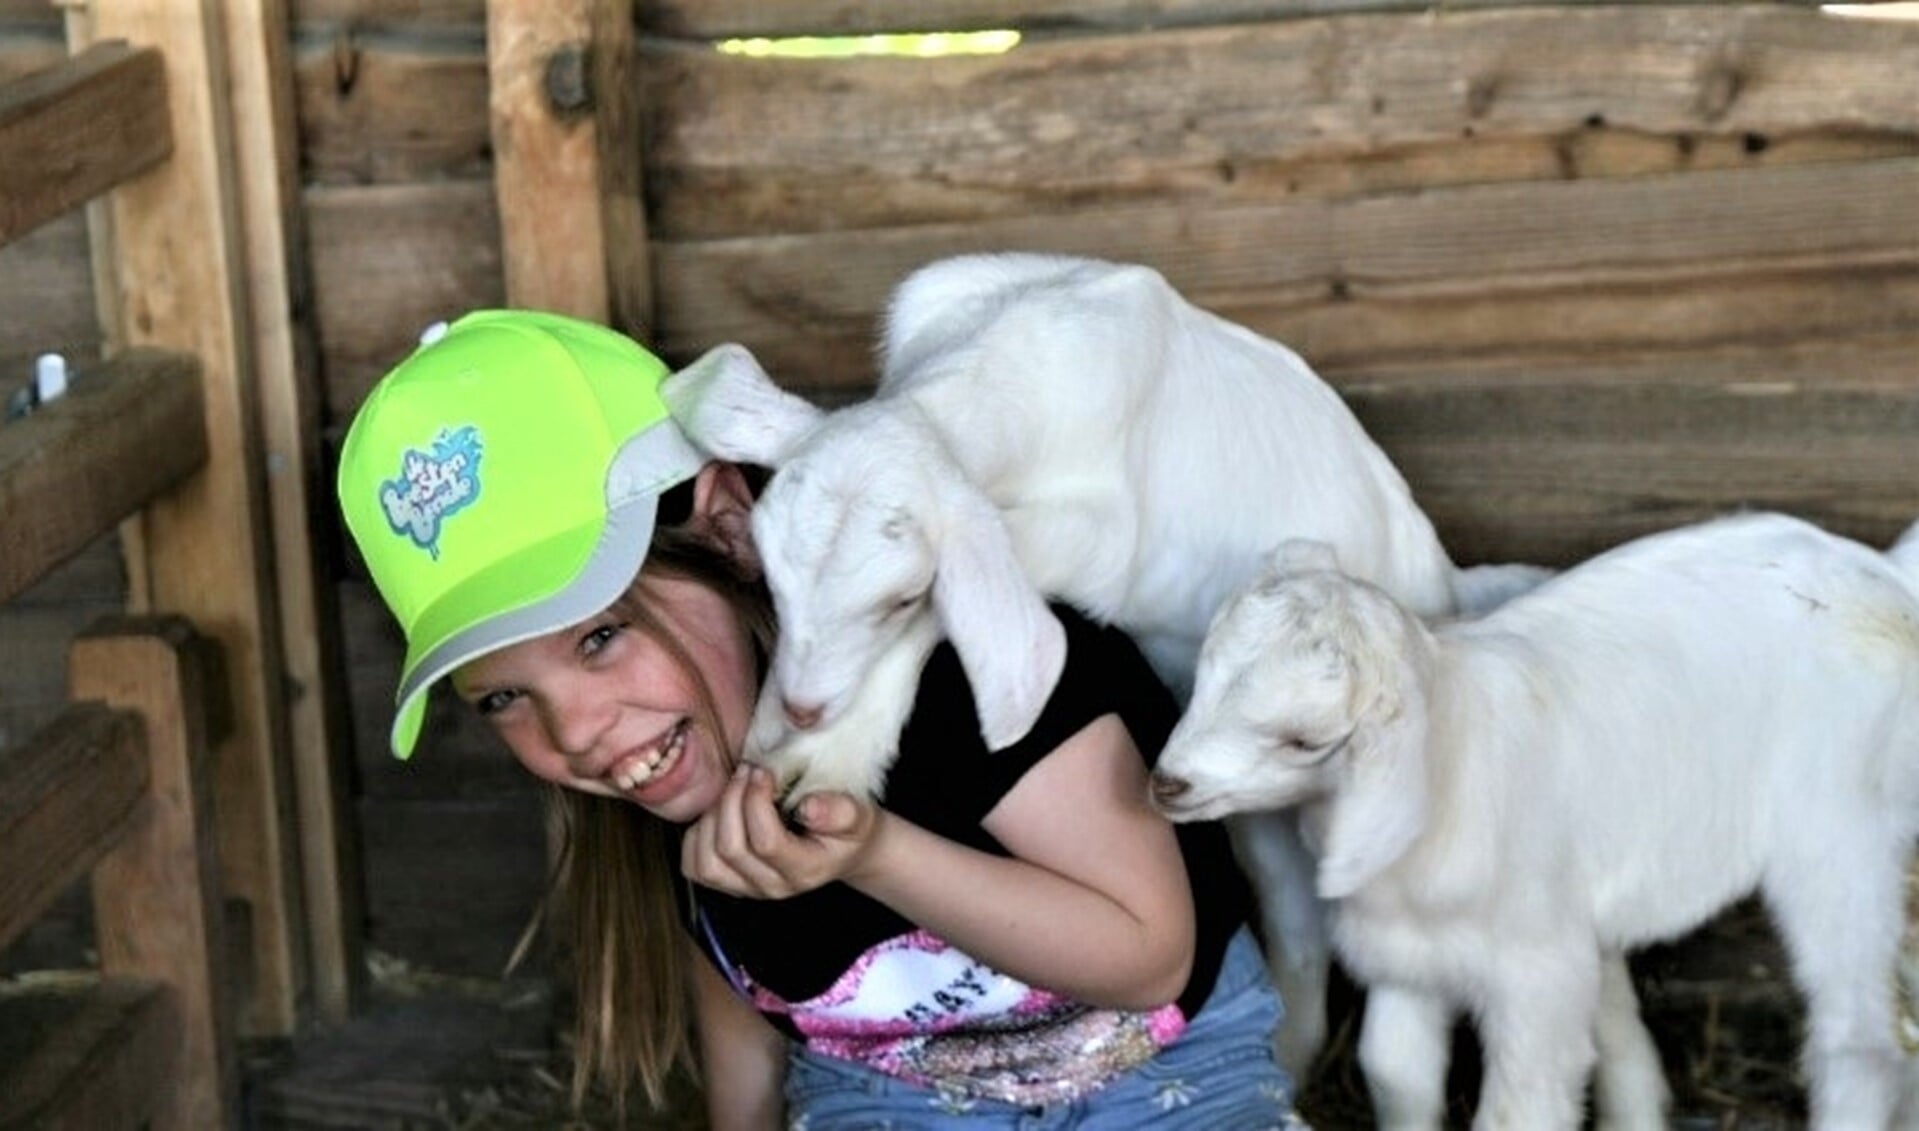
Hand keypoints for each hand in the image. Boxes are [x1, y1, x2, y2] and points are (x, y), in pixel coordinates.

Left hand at [681, 763, 886, 898]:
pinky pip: (694, 866)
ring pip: (707, 862)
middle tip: (745, 772)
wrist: (841, 852)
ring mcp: (747, 889)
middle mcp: (772, 886)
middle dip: (732, 801)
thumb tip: (809, 807)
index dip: (756, 802)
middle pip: (730, 849)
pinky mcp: (728, 883)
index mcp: (804, 871)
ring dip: (711, 819)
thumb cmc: (847, 831)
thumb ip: (839, 811)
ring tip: (732, 793)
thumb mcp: (858, 816)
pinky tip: (719, 814)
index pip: (766, 843)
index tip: (763, 772)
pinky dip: (697, 836)